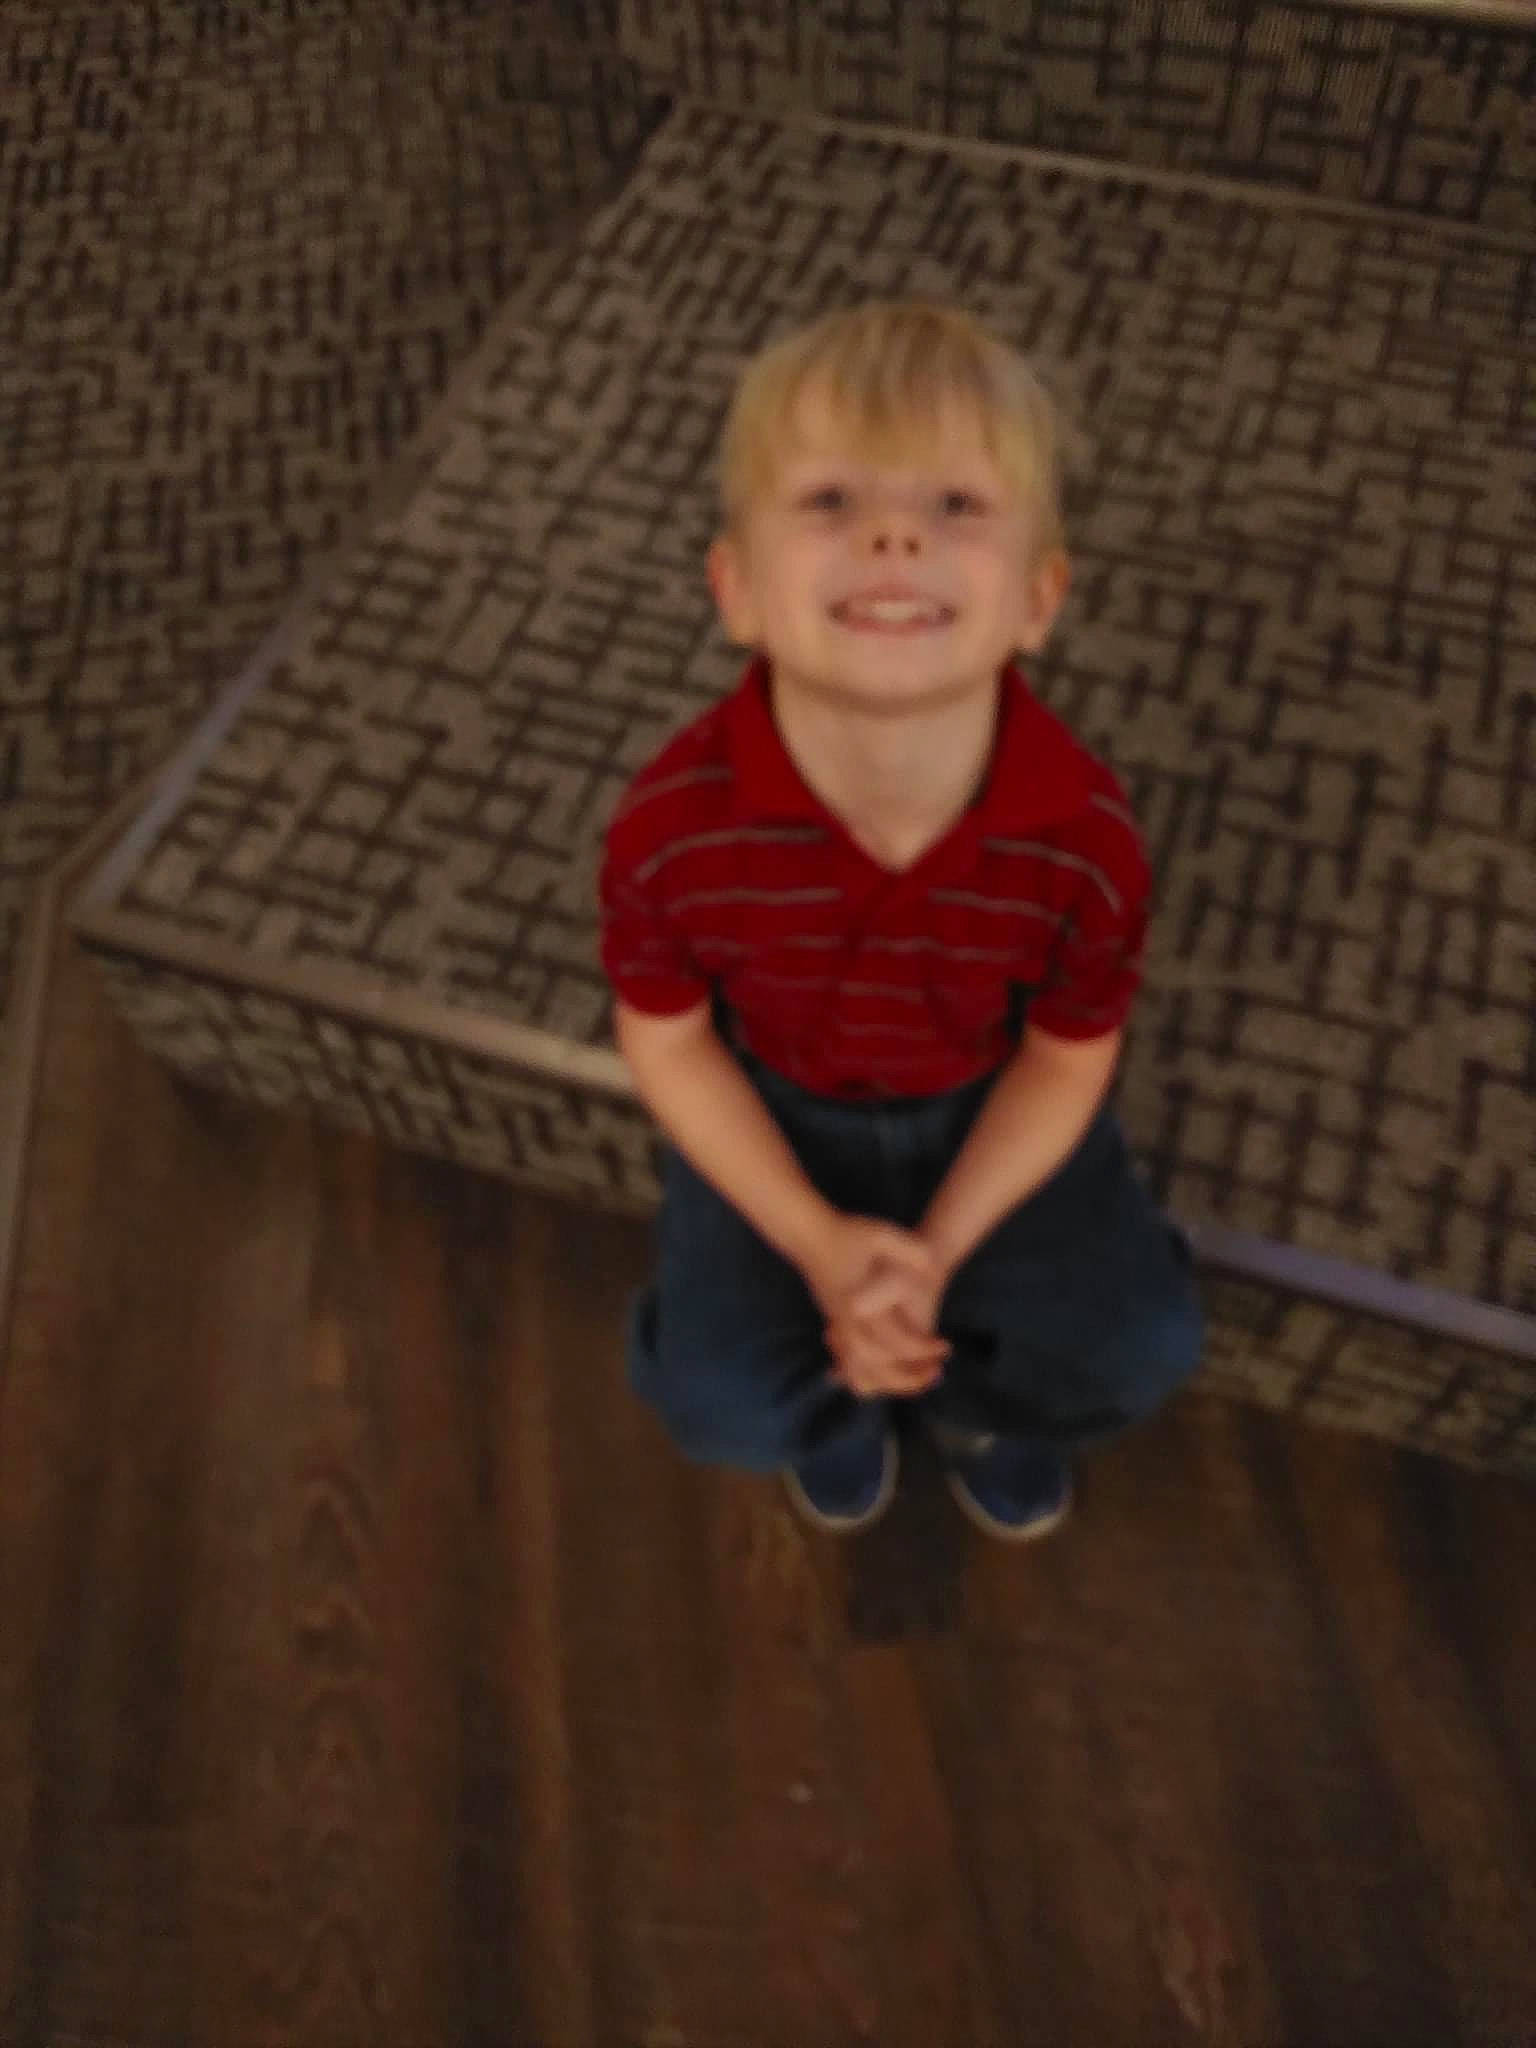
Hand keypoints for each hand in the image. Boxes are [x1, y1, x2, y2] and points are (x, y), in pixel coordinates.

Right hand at [795, 1214, 951, 1398]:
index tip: (943, 1346)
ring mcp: (838, 1323)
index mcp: (860, 1302)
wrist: (807, 1235)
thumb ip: (909, 1249)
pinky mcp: (834, 1323)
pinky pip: (849, 1360)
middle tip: (935, 1371)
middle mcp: (847, 1320)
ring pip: (858, 1367)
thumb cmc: (846, 1233)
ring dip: (887, 1378)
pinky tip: (888, 1369)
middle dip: (906, 1375)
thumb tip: (933, 1267)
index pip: (894, 1339)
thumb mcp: (882, 1234)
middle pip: (875, 1364)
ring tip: (916, 1378)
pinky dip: (867, 1371)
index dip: (922, 1349)